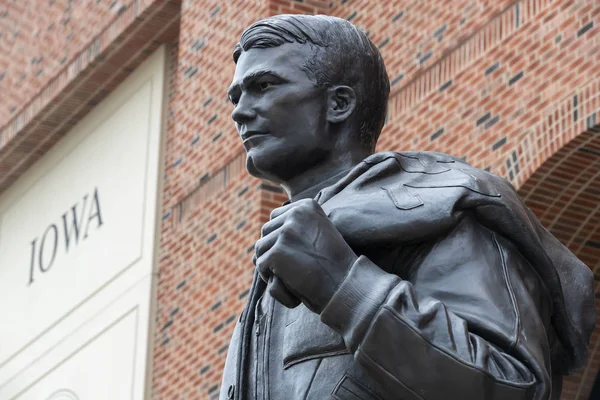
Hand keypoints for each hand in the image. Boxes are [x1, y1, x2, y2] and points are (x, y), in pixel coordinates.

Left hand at [255, 199, 357, 313]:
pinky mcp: (277, 252)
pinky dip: (271, 279)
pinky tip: (290, 286)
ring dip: (270, 266)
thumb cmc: (334, 266)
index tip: (297, 254)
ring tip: (290, 277)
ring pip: (260, 249)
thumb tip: (264, 236)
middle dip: (273, 251)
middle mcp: (295, 213)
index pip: (276, 217)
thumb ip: (297, 227)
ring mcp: (285, 232)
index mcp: (307, 206)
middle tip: (291, 269)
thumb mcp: (319, 234)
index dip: (280, 239)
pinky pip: (261, 265)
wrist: (345, 285)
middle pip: (266, 231)